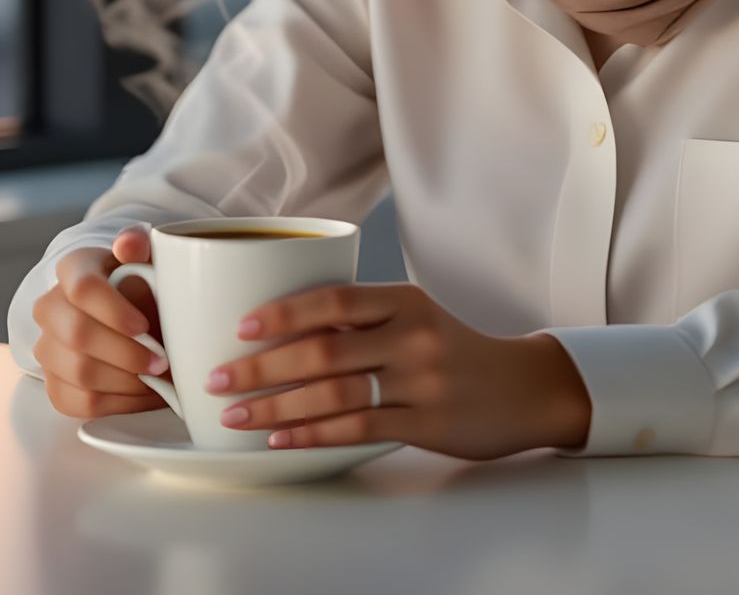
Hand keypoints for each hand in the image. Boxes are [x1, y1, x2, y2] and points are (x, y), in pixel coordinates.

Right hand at [30, 226, 169, 418]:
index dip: (113, 310)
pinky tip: (144, 394)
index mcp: (72, 268)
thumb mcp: (146, 255)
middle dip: (126, 353)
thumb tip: (129, 244)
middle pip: (78, 336)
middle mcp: (50, 307)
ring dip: (126, 381)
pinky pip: (79, 402)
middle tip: (162, 361)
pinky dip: (117, 403)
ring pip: (79, 372)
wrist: (131, 309)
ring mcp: (47, 348)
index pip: (82, 289)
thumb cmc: (142, 280)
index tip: (144, 326)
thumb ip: (139, 245)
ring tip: (159, 379)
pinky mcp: (54, 384)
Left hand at [204, 282, 591, 459]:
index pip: (332, 298)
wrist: (521, 387)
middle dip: (261, 366)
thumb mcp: (416, 318)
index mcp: (403, 300)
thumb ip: (363, 321)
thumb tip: (286, 330)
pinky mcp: (425, 421)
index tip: (240, 327)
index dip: (282, 313)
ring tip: (236, 415)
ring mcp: (419, 380)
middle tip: (217, 378)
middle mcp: (410, 335)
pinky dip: (312, 435)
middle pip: (323, 348)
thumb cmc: (456, 351)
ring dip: (276, 406)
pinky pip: (356, 428)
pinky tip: (281, 441)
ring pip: (333, 392)